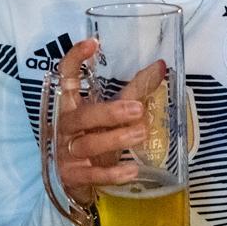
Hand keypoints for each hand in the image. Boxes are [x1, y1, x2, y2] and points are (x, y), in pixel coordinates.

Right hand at [49, 39, 157, 206]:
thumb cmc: (94, 139)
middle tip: (136, 109)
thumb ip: (134, 92)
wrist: (75, 181)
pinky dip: (112, 173)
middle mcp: (66, 127)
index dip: (75, 59)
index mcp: (71, 106)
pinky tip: (131, 170)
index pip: (65, 77)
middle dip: (109, 112)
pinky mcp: (72, 176)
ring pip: (88, 144)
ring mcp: (66, 153)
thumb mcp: (111, 116)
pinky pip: (92, 175)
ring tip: (141, 133)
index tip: (92, 44)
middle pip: (82, 116)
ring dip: (115, 139)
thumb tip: (161, 66)